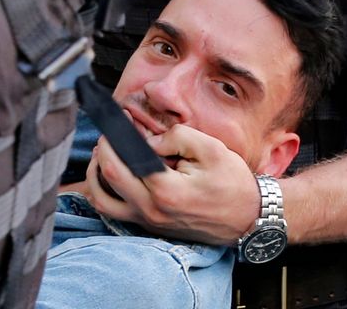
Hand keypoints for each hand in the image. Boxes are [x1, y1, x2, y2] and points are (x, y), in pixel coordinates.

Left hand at [85, 124, 260, 244]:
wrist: (250, 218)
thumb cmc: (233, 183)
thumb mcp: (212, 149)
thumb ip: (177, 136)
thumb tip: (148, 139)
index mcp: (165, 190)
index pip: (120, 161)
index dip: (113, 136)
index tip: (118, 118)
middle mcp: (151, 211)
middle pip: (104, 181)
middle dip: (101, 152)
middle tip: (109, 134)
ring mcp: (149, 223)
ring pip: (103, 202)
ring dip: (96, 177)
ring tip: (104, 155)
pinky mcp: (151, 227)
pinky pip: (116, 211)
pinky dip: (107, 192)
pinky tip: (115, 174)